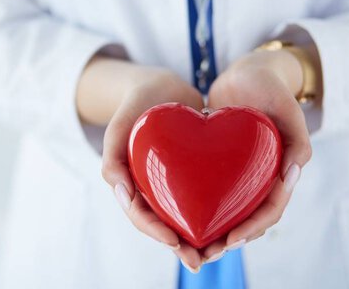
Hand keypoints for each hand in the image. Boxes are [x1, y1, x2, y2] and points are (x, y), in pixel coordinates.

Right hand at [77, 57, 205, 271]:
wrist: (162, 86)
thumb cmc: (135, 104)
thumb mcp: (118, 126)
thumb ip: (112, 159)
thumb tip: (124, 196)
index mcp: (131, 184)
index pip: (141, 215)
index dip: (155, 232)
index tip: (175, 242)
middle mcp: (153, 188)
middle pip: (165, 223)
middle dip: (182, 246)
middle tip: (200, 261)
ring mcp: (174, 182)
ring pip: (187, 215)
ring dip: (202, 236)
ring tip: (221, 249)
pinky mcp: (196, 174)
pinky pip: (206, 195)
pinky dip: (218, 210)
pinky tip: (236, 218)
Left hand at [201, 49, 312, 261]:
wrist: (246, 72)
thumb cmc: (269, 86)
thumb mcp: (286, 106)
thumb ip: (297, 137)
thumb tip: (292, 174)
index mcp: (282, 170)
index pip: (270, 209)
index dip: (253, 227)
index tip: (232, 239)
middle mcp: (261, 176)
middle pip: (249, 217)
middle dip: (230, 238)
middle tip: (206, 253)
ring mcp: (242, 172)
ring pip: (229, 209)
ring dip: (213, 229)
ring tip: (191, 244)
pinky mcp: (221, 165)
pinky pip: (212, 190)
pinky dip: (200, 205)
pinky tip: (178, 214)